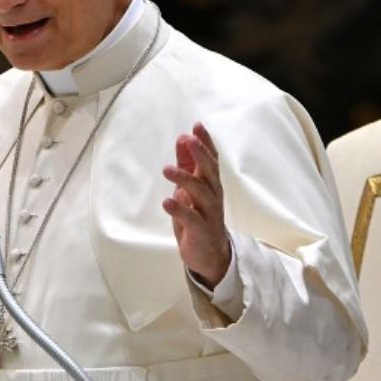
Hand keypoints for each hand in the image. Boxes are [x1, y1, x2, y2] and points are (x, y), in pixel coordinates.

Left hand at [162, 122, 231, 287]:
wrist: (210, 255)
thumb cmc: (199, 217)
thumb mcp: (191, 188)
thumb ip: (187, 165)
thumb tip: (182, 138)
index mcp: (211, 184)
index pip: (211, 159)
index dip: (205, 142)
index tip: (197, 125)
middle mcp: (213, 195)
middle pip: (209, 172)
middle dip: (200, 155)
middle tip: (188, 140)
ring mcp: (209, 213)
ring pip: (201, 193)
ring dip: (184, 179)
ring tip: (167, 169)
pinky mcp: (201, 231)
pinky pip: (191, 218)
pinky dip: (179, 210)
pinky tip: (167, 202)